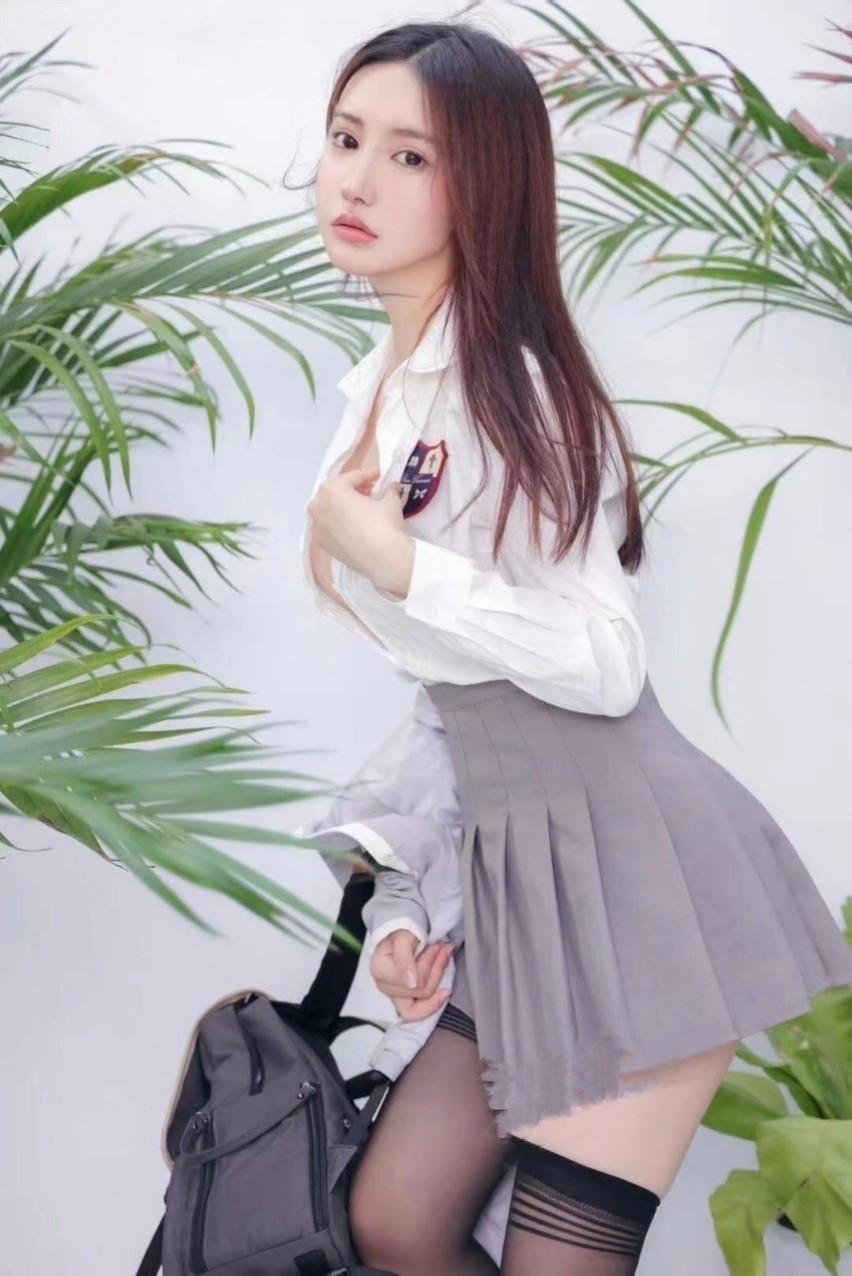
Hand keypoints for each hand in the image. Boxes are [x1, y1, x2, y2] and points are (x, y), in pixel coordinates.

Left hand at [307, 466, 413, 594]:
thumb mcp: (390, 500)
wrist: (382, 559)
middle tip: (371, 493)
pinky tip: (355, 528)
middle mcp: (317, 506)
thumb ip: (388, 490)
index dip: (369, 475)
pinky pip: (330, 527)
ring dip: (344, 508)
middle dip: (353, 491)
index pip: (352, 478)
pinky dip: (340, 524)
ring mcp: (316, 527)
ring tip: (363, 511)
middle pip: (337, 493)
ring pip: (330, 511)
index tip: (380, 476)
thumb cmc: (384, 523)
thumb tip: (390, 487)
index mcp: (331, 489)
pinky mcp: (321, 544)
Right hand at [369, 931, 455, 1022]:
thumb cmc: (402, 930)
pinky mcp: (401, 998)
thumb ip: (405, 959)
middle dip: (437, 969)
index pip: (415, 980)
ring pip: (422, 1000)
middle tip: (446, 949)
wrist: (401, 930)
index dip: (431, 963)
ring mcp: (392, 993)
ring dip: (438, 978)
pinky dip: (433, 1002)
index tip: (440, 946)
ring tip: (444, 959)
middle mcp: (384, 984)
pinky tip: (444, 991)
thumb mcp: (404, 937)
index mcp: (380, 969)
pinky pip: (417, 1011)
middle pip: (421, 991)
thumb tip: (411, 984)